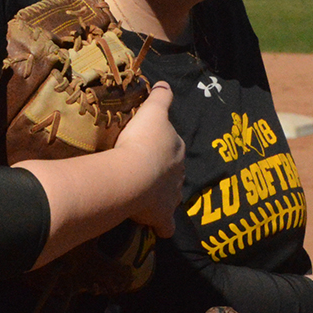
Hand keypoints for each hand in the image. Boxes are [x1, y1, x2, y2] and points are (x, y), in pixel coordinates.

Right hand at [115, 82, 185, 236]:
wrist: (133, 174)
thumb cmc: (142, 141)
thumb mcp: (152, 112)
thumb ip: (160, 97)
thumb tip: (164, 83)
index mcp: (177, 150)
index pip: (174, 146)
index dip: (163, 147)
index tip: (150, 147)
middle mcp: (179, 174)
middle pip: (173, 172)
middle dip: (164, 172)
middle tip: (145, 171)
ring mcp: (172, 196)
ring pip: (171, 196)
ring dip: (162, 196)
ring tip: (147, 195)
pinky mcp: (161, 216)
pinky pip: (166, 225)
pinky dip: (163, 227)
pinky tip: (159, 229)